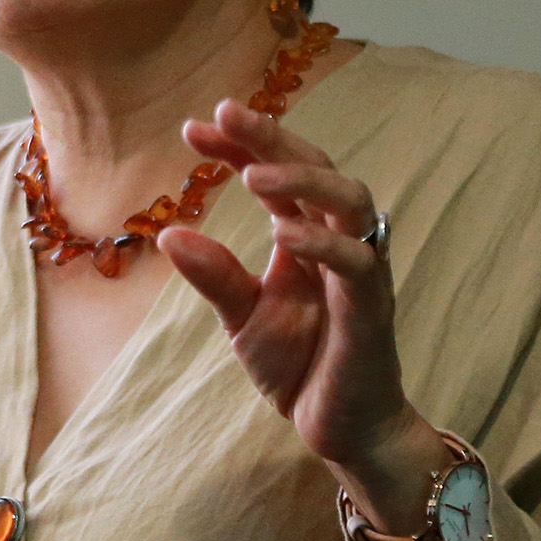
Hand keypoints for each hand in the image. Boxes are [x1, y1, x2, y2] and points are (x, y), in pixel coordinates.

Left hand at [155, 99, 455, 533]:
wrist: (344, 428)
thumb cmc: (304, 365)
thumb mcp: (244, 316)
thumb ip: (215, 276)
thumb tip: (168, 234)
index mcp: (307, 237)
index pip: (278, 173)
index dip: (241, 145)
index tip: (194, 127)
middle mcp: (339, 242)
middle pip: (319, 167)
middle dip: (274, 136)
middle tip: (226, 113)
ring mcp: (361, 271)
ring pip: (351, 201)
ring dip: (303, 179)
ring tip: (253, 172)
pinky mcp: (371, 308)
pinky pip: (358, 263)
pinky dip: (323, 243)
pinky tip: (282, 232)